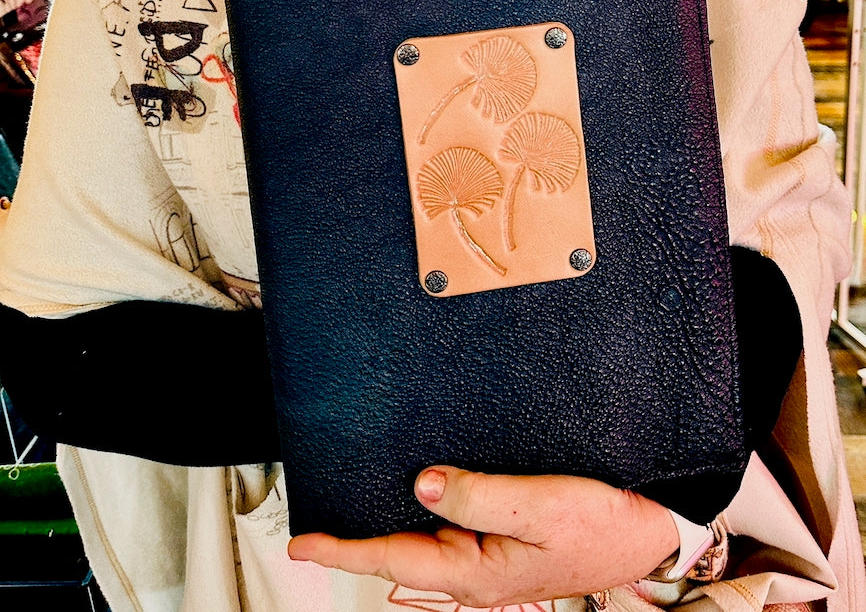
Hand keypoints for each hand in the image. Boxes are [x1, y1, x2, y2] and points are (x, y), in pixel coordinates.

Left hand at [287, 466, 678, 605]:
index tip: (302, 543)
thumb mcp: (540, 506)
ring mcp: (487, 557)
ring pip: (423, 541)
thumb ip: (479, 495)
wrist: (645, 532)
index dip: (344, 550)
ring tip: (349, 511)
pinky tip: (415, 496)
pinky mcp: (501, 540)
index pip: (394, 557)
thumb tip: (422, 484)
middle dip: (357, 540)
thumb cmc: (601, 525)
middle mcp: (475, 570)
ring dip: (388, 526)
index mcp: (477, 571)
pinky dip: (422, 513)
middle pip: (401, 553)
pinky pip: (448, 528)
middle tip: (313, 527)